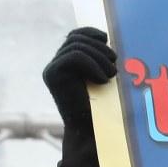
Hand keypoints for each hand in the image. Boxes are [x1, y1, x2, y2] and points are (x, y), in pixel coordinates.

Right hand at [42, 27, 115, 166]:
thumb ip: (102, 60)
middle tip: (114, 66)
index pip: (76, 35)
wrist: (95, 134)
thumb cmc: (107, 110)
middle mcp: (56, 65)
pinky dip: (92, 65)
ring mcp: (52, 69)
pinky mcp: (52, 75)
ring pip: (77, 46)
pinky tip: (102, 80)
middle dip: (99, 48)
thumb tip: (108, 38)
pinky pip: (74, 56)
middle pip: (76, 38)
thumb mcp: (107, 79)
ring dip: (99, 58)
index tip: (107, 39)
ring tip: (111, 75)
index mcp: (67, 63)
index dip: (91, 32)